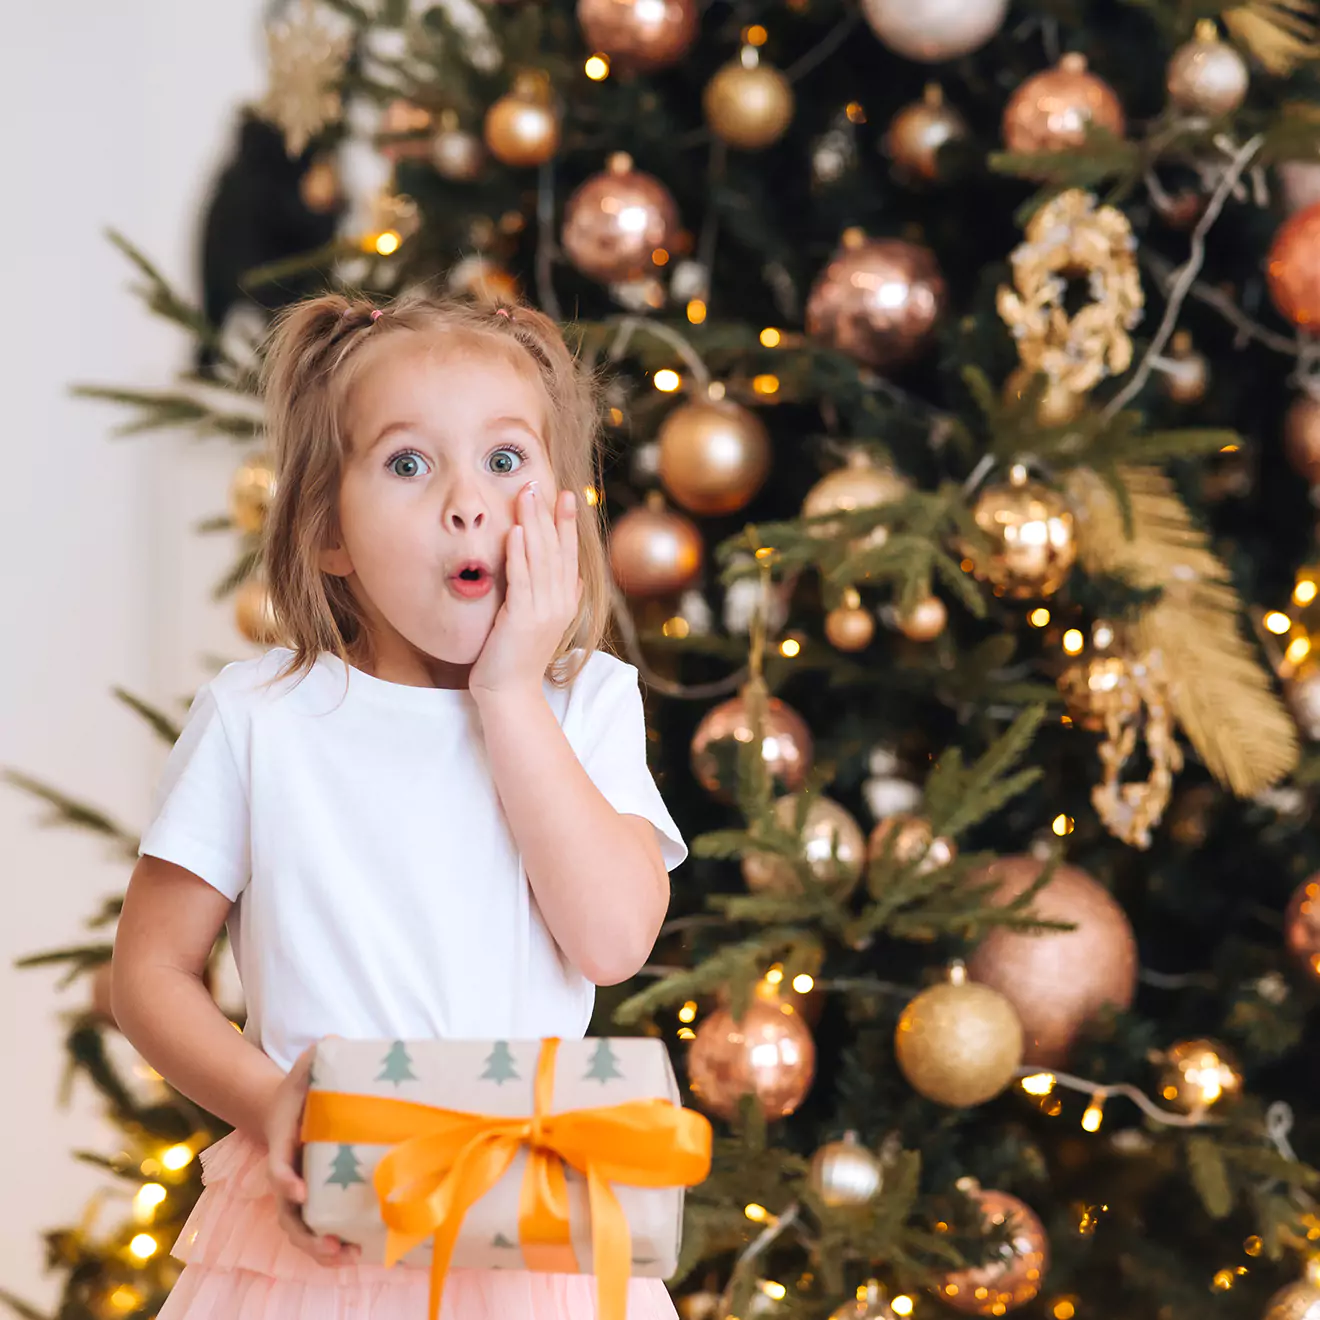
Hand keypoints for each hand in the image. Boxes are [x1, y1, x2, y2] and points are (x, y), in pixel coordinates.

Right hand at [265, 1041, 359, 1267]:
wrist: (294, 1109)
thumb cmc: (301, 1087)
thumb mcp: (306, 1067)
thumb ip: (317, 1055)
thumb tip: (333, 1042)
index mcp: (282, 1144)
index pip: (277, 1168)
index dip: (285, 1181)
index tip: (300, 1192)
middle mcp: (288, 1176)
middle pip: (287, 1215)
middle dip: (306, 1234)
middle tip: (328, 1243)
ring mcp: (301, 1193)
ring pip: (302, 1232)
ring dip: (320, 1250)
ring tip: (348, 1258)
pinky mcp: (317, 1202)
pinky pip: (319, 1231)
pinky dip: (332, 1248)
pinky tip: (358, 1254)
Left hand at [470, 483, 580, 698]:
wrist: (510, 694)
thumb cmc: (518, 659)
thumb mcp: (542, 623)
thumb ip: (560, 597)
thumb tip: (574, 577)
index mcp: (565, 602)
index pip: (569, 554)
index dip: (568, 524)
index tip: (567, 496)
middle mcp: (559, 603)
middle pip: (556, 550)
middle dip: (549, 515)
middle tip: (541, 483)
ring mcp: (542, 610)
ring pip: (539, 558)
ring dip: (532, 525)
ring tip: (526, 496)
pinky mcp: (521, 618)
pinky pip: (521, 579)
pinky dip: (519, 553)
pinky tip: (514, 531)